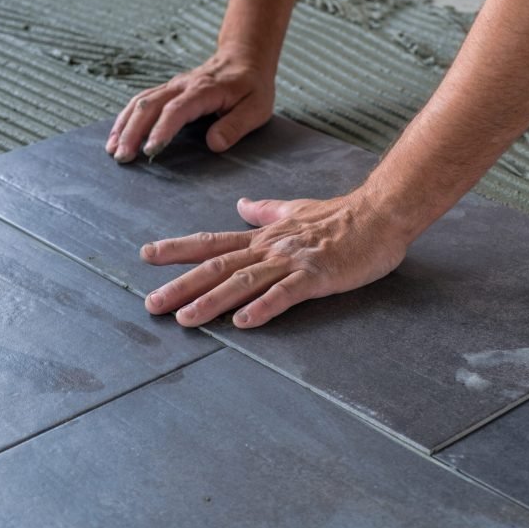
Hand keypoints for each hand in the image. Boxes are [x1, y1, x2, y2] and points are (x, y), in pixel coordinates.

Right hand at [105, 45, 274, 162]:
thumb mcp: (256, 108)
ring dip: (124, 126)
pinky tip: (117, 135)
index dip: (161, 130)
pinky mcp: (168, 90)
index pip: (176, 111)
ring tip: (112, 150)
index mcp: (204, 90)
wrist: (245, 58)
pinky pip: (141, 101)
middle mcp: (182, 86)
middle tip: (123, 157)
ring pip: (140, 102)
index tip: (150, 151)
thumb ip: (236, 126)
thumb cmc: (252, 86)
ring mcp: (172, 86)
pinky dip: (126, 118)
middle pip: (149, 106)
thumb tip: (214, 144)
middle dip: (132, 132)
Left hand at [140, 192, 407, 327]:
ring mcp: (293, 261)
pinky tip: (243, 322)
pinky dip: (263, 307)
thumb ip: (266, 211)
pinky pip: (286, 293)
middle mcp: (271, 247)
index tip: (148, 255)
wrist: (380, 215)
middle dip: (182, 285)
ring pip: (244, 280)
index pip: (214, 241)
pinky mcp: (317, 276)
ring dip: (212, 300)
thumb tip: (241, 205)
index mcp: (265, 236)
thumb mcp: (296, 209)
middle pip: (219, 266)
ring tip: (185, 319)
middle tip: (151, 304)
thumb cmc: (342, 216)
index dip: (179, 249)